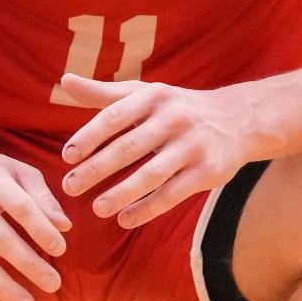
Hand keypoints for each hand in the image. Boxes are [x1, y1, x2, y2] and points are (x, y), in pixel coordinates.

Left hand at [59, 73, 282, 227]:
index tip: (66, 157)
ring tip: (96, 209)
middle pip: (129, 147)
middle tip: (70, 187)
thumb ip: (104, 94)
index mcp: (154, 96)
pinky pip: (173, 194)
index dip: (89, 137)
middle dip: (97, 169)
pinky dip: (148, 209)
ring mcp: (193, 146)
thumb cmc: (176, 108)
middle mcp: (174, 118)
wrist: (237, 120)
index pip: (114, 116)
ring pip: (152, 174)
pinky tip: (125, 219)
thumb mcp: (144, 94)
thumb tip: (64, 81)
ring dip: (122, 193)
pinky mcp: (208, 172)